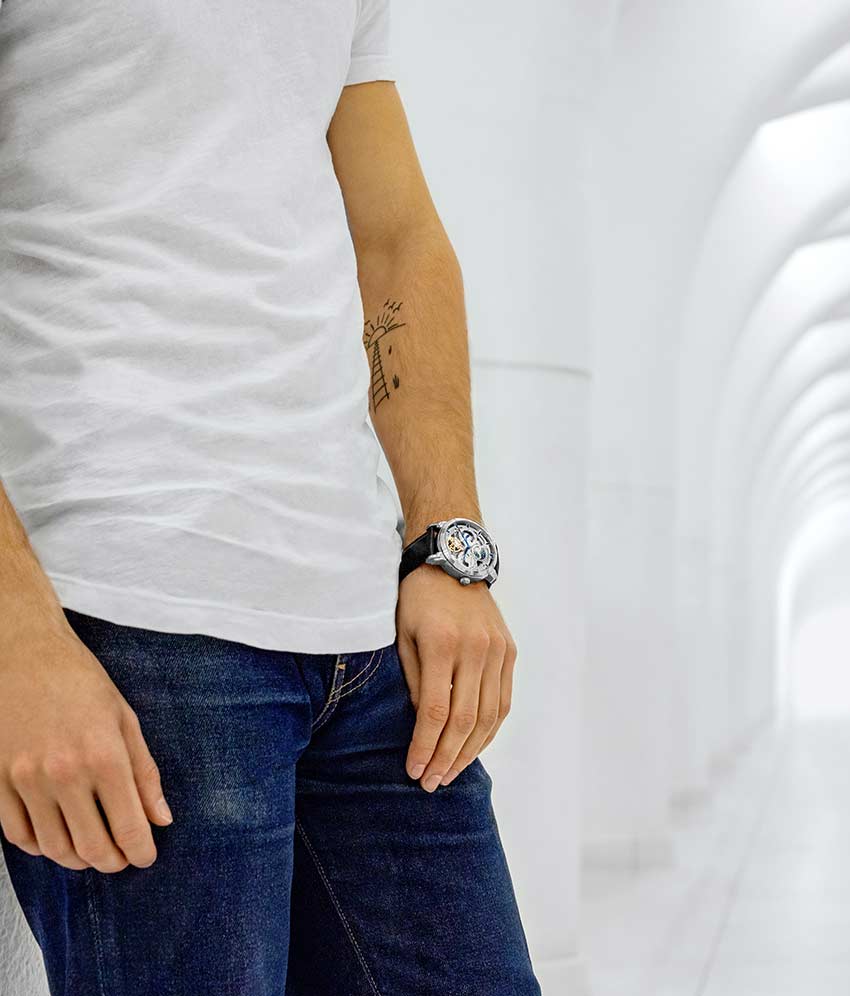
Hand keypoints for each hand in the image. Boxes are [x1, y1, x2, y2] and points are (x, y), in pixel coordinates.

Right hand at [0, 614, 172, 871]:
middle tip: (121, 859)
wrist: (25, 653)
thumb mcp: (125, 719)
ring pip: (54, 847)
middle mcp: (64, 774)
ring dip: (78, 859)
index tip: (146, 857)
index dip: (140, 852)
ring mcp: (25, 780)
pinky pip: (18, 835)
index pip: (128, 827)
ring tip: (93, 851)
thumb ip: (145, 773)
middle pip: (91, 847)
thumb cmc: (81, 681)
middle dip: (113, 862)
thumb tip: (161, 819)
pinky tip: (57, 838)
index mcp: (104, 756)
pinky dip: (40, 847)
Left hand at [396, 564, 516, 791]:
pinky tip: (473, 747)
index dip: (425, 746)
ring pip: (489, 717)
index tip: (414, 770)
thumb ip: (412, 679)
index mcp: (443, 645)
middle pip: (465, 721)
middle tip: (431, 783)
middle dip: (446, 758)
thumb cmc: (417, 598)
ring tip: (451, 773)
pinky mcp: (509, 652)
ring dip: (470, 752)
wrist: (454, 559)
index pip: (435, 711)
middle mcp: (475, 650)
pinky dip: (490, 730)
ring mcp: (497, 652)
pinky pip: (503, 701)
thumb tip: (421, 725)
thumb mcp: (402, 634)